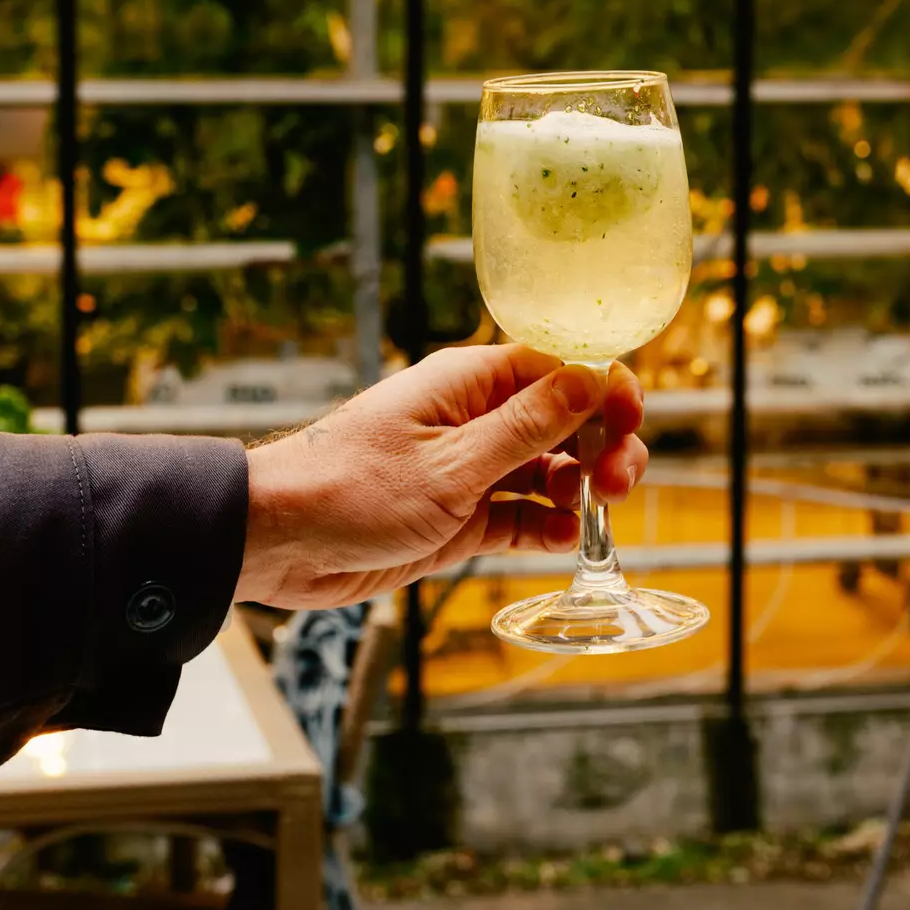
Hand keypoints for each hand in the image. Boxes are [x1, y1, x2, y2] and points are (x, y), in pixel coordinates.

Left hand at [236, 344, 647, 609]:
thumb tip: (594, 377)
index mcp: (471, 382)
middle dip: (603, 446)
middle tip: (617, 484)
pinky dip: (549, 526)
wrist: (278, 543)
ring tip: (592, 514)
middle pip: (567, 419)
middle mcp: (476, 418)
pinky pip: (522, 514)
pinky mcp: (460, 516)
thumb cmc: (350, 489)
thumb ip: (527, 426)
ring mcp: (470, 468)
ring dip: (582, 488)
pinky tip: (566, 539)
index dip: (606, 389)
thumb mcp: (451, 462)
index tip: (631, 422)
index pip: (561, 366)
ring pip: (551, 468)